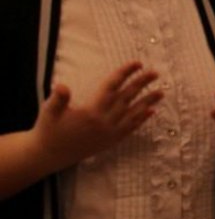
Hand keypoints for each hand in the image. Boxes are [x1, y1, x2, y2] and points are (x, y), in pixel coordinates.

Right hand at [35, 61, 161, 169]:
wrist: (49, 155)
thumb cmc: (49, 130)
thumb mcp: (49, 112)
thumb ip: (58, 99)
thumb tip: (62, 86)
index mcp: (91, 111)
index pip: (112, 86)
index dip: (125, 73)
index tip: (137, 63)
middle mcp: (104, 121)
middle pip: (127, 97)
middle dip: (142, 84)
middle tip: (155, 73)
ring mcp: (109, 132)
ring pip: (133, 113)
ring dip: (148, 102)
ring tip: (162, 92)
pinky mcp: (110, 141)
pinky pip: (130, 129)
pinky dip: (141, 120)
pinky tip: (152, 112)